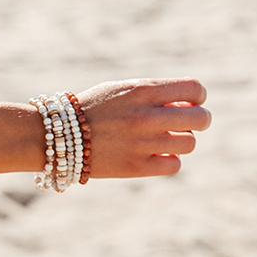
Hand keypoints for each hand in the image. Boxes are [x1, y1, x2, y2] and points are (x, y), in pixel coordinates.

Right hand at [78, 78, 210, 176]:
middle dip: (199, 120)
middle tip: (187, 123)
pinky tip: (157, 155)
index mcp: (143, 91)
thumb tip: (190, 108)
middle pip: (200, 118)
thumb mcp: (123, 90)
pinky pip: (174, 164)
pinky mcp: (135, 167)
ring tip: (167, 139)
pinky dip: (170, 160)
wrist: (56, 135)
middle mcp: (145, 116)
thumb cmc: (94, 108)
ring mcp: (141, 143)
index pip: (194, 89)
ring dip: (182, 140)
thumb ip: (156, 94)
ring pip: (189, 143)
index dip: (197, 96)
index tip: (189, 102)